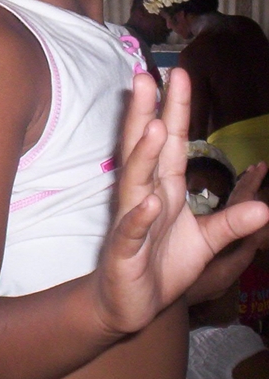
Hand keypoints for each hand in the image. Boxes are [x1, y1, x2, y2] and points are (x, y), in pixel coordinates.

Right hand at [94, 69, 268, 335]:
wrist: (128, 304)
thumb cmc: (160, 265)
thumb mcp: (205, 241)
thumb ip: (232, 222)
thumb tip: (267, 208)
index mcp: (163, 188)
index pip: (170, 143)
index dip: (175, 110)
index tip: (178, 74)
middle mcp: (144, 196)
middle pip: (144, 149)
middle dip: (145, 114)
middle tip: (144, 77)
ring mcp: (131, 221)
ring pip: (135, 182)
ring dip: (143, 156)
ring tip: (153, 127)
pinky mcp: (124, 250)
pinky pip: (132, 230)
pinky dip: (140, 216)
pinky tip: (151, 202)